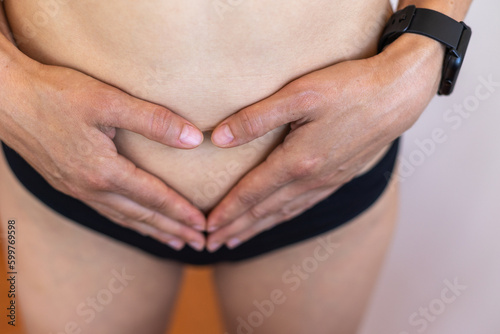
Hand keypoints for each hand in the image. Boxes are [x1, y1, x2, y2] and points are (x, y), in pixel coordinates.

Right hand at [0, 55, 205, 250]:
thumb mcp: (108, 101)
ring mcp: (76, 189)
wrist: (5, 98)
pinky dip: (126, 220)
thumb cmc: (56, 94)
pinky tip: (133, 220)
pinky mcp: (66, 183)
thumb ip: (153, 121)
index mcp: (103, 171)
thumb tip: (193, 139)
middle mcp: (90, 188)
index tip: (202, 225)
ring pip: (122, 217)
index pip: (154, 198)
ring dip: (151, 231)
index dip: (180, 212)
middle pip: (141, 216)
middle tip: (198, 244)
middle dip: (172, 230)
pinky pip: (104, 210)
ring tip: (173, 242)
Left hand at [205, 34, 443, 250]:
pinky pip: (305, 205)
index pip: (252, 193)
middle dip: (236, 228)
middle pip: (265, 211)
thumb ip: (257, 117)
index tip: (207, 227)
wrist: (399, 95)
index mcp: (298, 161)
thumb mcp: (300, 94)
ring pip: (284, 213)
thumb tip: (220, 138)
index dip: (227, 211)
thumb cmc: (350, 88)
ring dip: (258, 228)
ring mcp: (328, 181)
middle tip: (212, 245)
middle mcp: (312, 179)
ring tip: (238, 240)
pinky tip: (278, 218)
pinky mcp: (340, 176)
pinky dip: (284, 217)